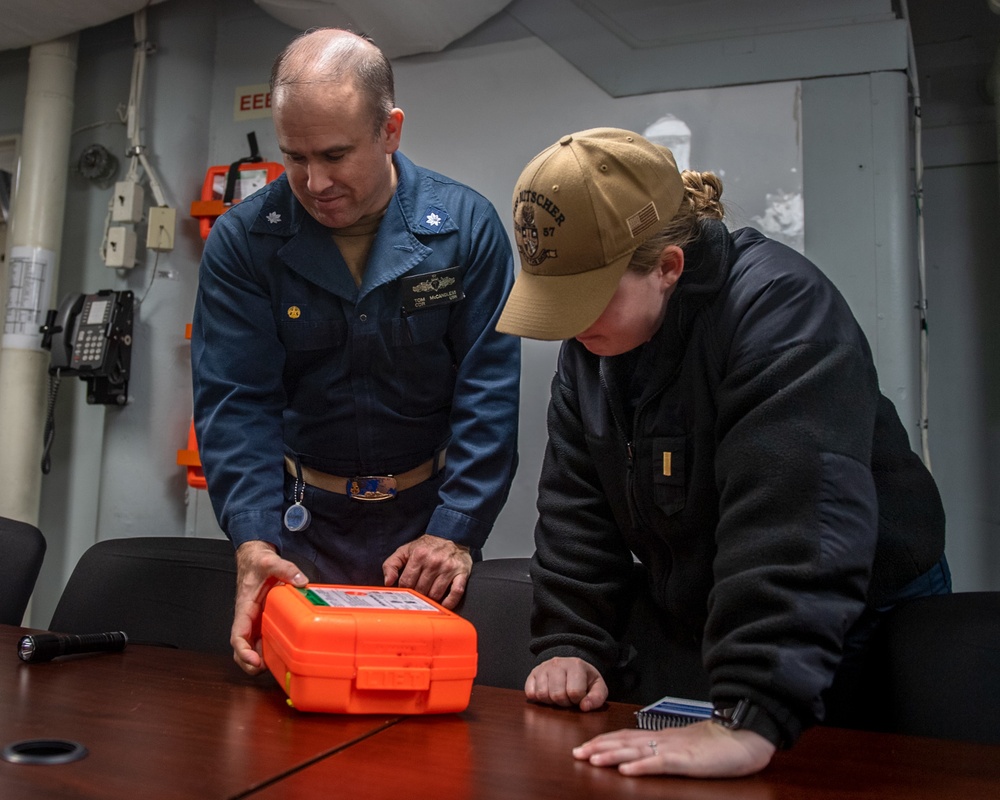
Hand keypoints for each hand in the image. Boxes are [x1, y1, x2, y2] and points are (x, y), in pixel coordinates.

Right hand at [231, 540, 307, 675]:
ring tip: (278, 665)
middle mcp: (248, 619)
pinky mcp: (264, 621)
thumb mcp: (270, 561)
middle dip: (250, 664)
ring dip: (261, 660)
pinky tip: (284, 653)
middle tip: (268, 669)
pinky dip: (270, 650)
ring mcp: (255, 622)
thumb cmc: (257, 563)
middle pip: (242, 649)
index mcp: (244, 608)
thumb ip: (285, 569)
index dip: (244, 652)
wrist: (255, 559)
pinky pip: (264, 639)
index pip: (237, 636)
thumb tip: (301, 580)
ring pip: (252, 648)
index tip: (254, 661)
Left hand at [382, 534, 471, 608]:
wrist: (452, 535)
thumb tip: (388, 582)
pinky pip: (455, 593)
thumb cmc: (427, 546)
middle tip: (417, 596)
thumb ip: (391, 564)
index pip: (406, 582)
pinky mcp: (461, 573)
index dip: (404, 590)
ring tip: (428, 599)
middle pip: (421, 590)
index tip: (406, 593)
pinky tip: (444, 605)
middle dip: (417, 596)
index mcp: (418, 555)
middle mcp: (433, 562)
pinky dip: (449, 603)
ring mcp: (448, 568)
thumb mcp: (405, 550)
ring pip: (435, 594)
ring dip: (431, 600)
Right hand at [524, 656, 607, 711]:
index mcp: (576, 665)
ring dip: (551, 701)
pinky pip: (530, 693)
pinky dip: (538, 699)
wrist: (571, 667)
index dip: (577, 700)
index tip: (579, 697)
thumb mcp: (598, 687)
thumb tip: (584, 707)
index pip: (574, 692)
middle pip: (557, 695)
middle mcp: (557, 663)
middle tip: (568, 698)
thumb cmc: (585, 680)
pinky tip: (548, 694)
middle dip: (564, 702)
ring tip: (558, 695)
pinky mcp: (533, 673)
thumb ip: (596, 698)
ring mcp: (543, 667)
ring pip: (542, 694)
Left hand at [572, 720, 775, 777]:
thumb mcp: (685, 745)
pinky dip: (642, 767)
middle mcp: (662, 741)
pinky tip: (627, 771)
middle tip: (577, 753)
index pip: (626, 737)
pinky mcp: (687, 761)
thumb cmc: (717, 743)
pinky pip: (660, 764)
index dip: (604, 741)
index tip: (584, 747)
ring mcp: (673, 750)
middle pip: (625, 743)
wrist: (744, 735)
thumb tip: (643, 754)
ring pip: (637, 752)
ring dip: (613, 756)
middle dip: (599, 748)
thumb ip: (665, 748)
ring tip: (592, 760)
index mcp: (661, 737)